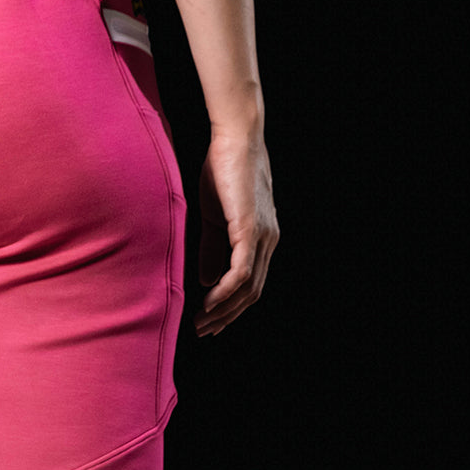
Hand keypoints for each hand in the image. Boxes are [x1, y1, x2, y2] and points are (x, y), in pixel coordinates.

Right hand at [195, 131, 278, 335]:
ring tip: (202, 321)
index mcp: (262, 238)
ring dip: (224, 309)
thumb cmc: (223, 171)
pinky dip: (226, 290)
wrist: (235, 139)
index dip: (231, 308)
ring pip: (248, 287)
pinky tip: (210, 301)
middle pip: (252, 293)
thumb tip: (209, 282)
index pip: (251, 285)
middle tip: (202, 330)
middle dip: (226, 316)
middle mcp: (268, 241)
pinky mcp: (249, 229)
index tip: (209, 321)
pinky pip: (241, 271)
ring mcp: (262, 236)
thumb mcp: (215, 218)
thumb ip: (213, 250)